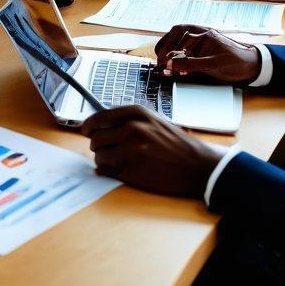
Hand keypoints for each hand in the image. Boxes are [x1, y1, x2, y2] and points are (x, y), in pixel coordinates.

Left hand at [82, 104, 223, 197]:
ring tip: (119, 161)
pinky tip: (124, 170)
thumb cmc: (175, 143)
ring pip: (99, 155)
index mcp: (136, 114)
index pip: (99, 117)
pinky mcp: (132, 171)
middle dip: (99, 145)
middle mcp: (131, 129)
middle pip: (95, 138)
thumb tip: (99, 125)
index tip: (85, 131)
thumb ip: (128, 120)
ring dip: (104, 159)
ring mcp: (130, 151)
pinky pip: (107, 170)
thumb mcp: (153, 120)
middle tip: (108, 150)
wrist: (198, 166)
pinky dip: (110, 171)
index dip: (89, 126)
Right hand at [154, 25, 261, 83]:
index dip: (168, 53)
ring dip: (169, 45)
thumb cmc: (235, 63)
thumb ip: (190, 64)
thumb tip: (170, 63)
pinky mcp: (203, 43)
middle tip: (160, 61)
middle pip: (175, 33)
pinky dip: (176, 47)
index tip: (163, 65)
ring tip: (163, 57)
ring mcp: (201, 36)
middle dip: (165, 46)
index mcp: (203, 33)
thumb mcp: (212, 65)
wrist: (252, 65)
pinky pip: (184, 40)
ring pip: (178, 35)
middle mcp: (200, 32)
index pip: (178, 40)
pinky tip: (175, 57)